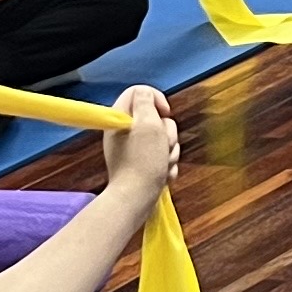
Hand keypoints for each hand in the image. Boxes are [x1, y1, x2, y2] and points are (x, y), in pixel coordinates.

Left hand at [101, 84, 178, 200]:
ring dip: (169, 152)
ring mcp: (134, 149)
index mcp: (121, 118)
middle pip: (157, 118)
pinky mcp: (142, 164)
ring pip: (163, 138)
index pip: (140, 92)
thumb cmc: (142, 163)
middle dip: (167, 133)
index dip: (156, 99)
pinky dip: (166, 165)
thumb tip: (145, 93)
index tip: (165, 113)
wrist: (137, 199)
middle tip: (161, 145)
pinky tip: (163, 175)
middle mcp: (125, 132)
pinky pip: (162, 156)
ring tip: (162, 164)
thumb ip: (146, 102)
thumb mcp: (147, 124)